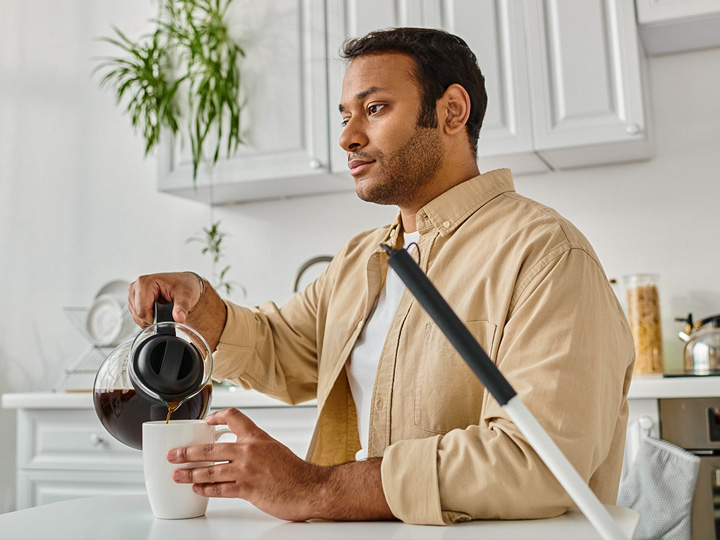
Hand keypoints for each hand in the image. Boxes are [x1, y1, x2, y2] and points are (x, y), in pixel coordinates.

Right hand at [127, 272, 226, 350]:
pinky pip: (136, 314)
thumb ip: (182, 307)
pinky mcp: (135, 298)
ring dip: (148, 319)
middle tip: (165, 316)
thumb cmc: (188, 287)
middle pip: (137, 313)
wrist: (188, 285)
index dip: (151, 318)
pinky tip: (157, 313)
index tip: (163, 318)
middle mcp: (137, 285)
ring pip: (135, 315)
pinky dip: (146, 317)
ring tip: (163, 313)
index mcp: (146, 282)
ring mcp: (134, 292)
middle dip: (150, 319)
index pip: (141, 309)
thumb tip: (179, 318)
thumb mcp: (187, 296)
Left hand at [168, 408, 394, 521]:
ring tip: (178, 474)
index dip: (216, 417)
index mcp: (258, 437)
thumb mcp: (275, 449)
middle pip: (211, 448)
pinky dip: (205, 490)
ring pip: (210, 470)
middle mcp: (250, 450)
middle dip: (188, 452)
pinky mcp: (247, 489)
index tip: (206, 421)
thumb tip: (239, 453)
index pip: (233, 416)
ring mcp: (247, 470)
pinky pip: (220, 489)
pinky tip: (197, 489)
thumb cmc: (296, 472)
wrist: (310, 488)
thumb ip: (257, 448)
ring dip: (190, 473)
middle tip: (174, 454)